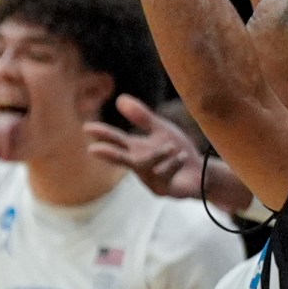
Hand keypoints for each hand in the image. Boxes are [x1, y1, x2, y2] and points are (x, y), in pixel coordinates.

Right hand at [85, 94, 204, 201]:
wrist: (201, 173)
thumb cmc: (177, 152)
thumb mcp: (161, 130)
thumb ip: (141, 117)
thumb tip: (119, 98)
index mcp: (135, 149)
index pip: (116, 140)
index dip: (103, 134)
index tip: (86, 128)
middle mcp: (137, 165)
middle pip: (120, 159)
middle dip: (109, 154)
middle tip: (93, 150)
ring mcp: (148, 180)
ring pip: (146, 165)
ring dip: (158, 154)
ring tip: (173, 147)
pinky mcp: (161, 190)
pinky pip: (164, 174)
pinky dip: (174, 163)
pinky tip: (182, 158)